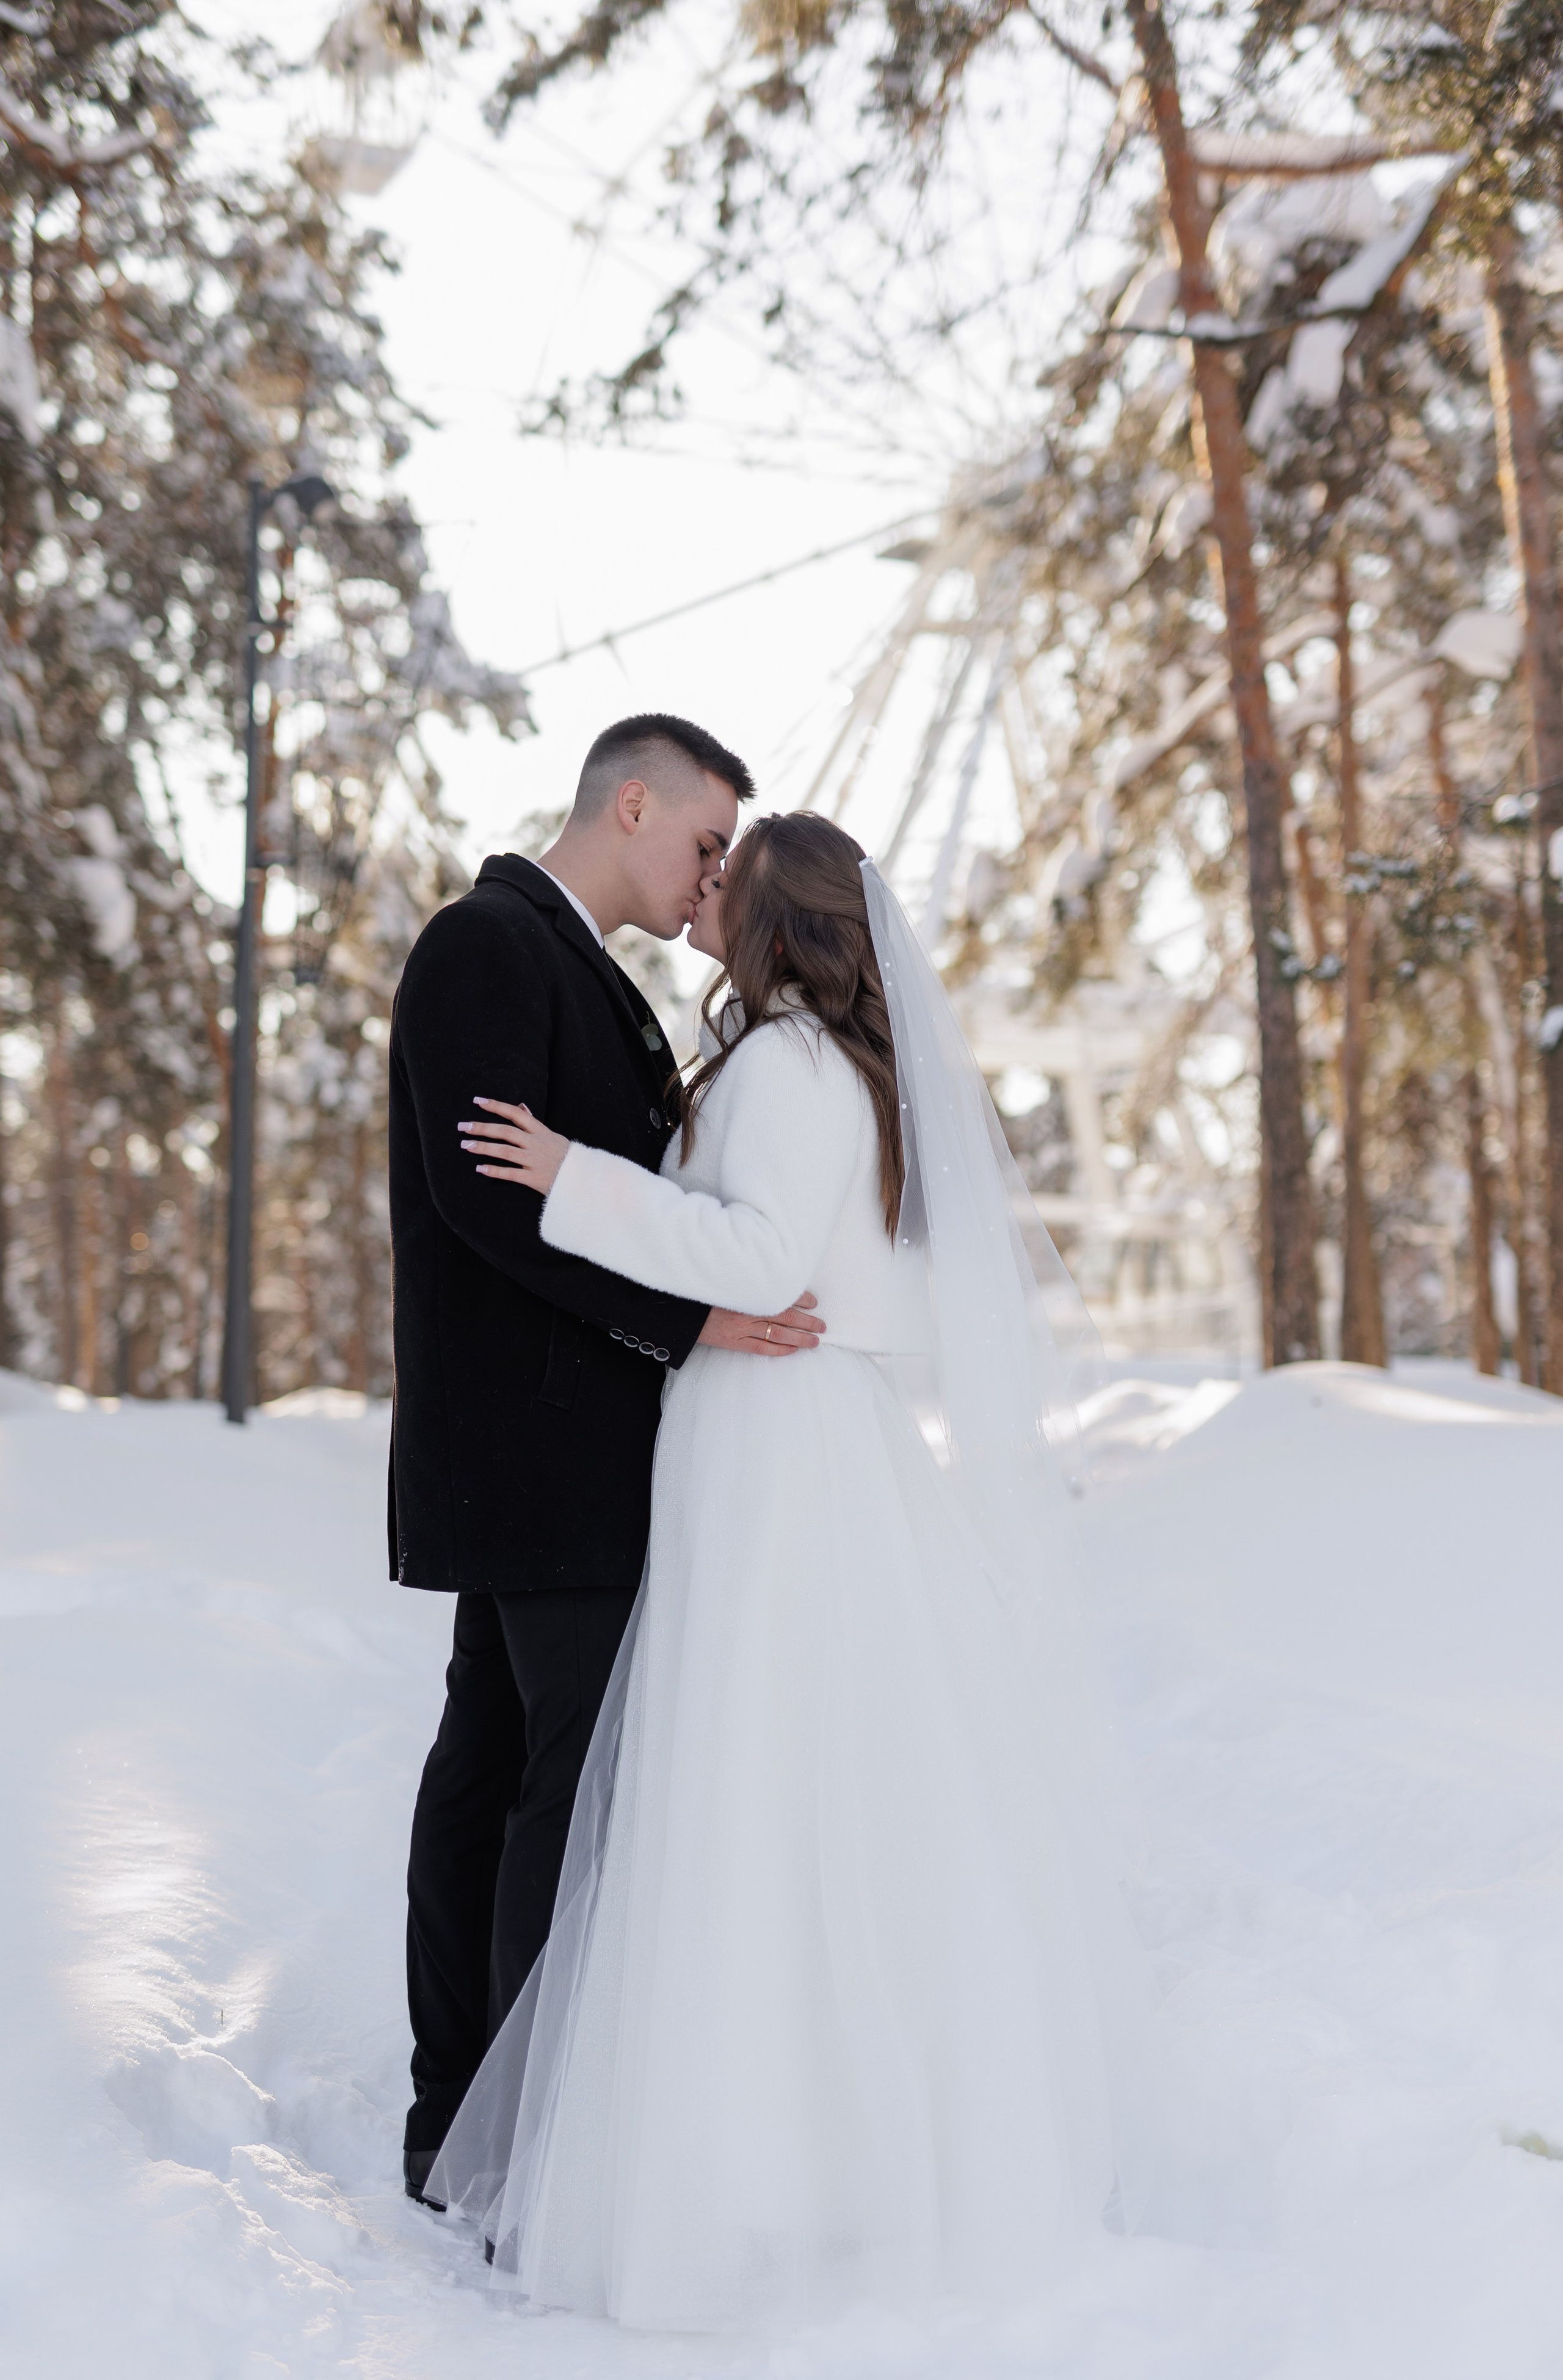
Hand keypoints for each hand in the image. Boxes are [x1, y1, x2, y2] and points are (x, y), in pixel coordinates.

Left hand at [458, 1096, 570, 1193]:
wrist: (582, 1178)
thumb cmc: (564, 1155)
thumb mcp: (551, 1135)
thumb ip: (533, 1122)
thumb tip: (520, 1106)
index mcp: (540, 1131)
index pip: (515, 1114)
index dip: (496, 1106)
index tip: (477, 1101)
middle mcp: (536, 1144)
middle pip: (506, 1132)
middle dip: (482, 1128)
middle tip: (463, 1127)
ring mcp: (535, 1161)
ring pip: (505, 1151)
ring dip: (484, 1148)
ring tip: (466, 1145)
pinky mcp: (534, 1179)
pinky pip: (511, 1174)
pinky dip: (495, 1171)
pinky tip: (480, 1168)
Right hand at [698, 1292, 825, 1356]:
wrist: (681, 1310)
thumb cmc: (707, 1295)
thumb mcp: (729, 1282)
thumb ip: (751, 1284)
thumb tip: (775, 1284)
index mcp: (750, 1291)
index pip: (782, 1294)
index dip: (801, 1298)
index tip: (813, 1301)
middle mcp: (749, 1309)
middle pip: (786, 1315)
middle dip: (807, 1321)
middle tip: (822, 1325)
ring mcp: (742, 1327)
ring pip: (778, 1333)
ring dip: (800, 1337)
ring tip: (815, 1341)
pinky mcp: (734, 1342)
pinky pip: (762, 1348)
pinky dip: (779, 1350)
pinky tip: (793, 1350)